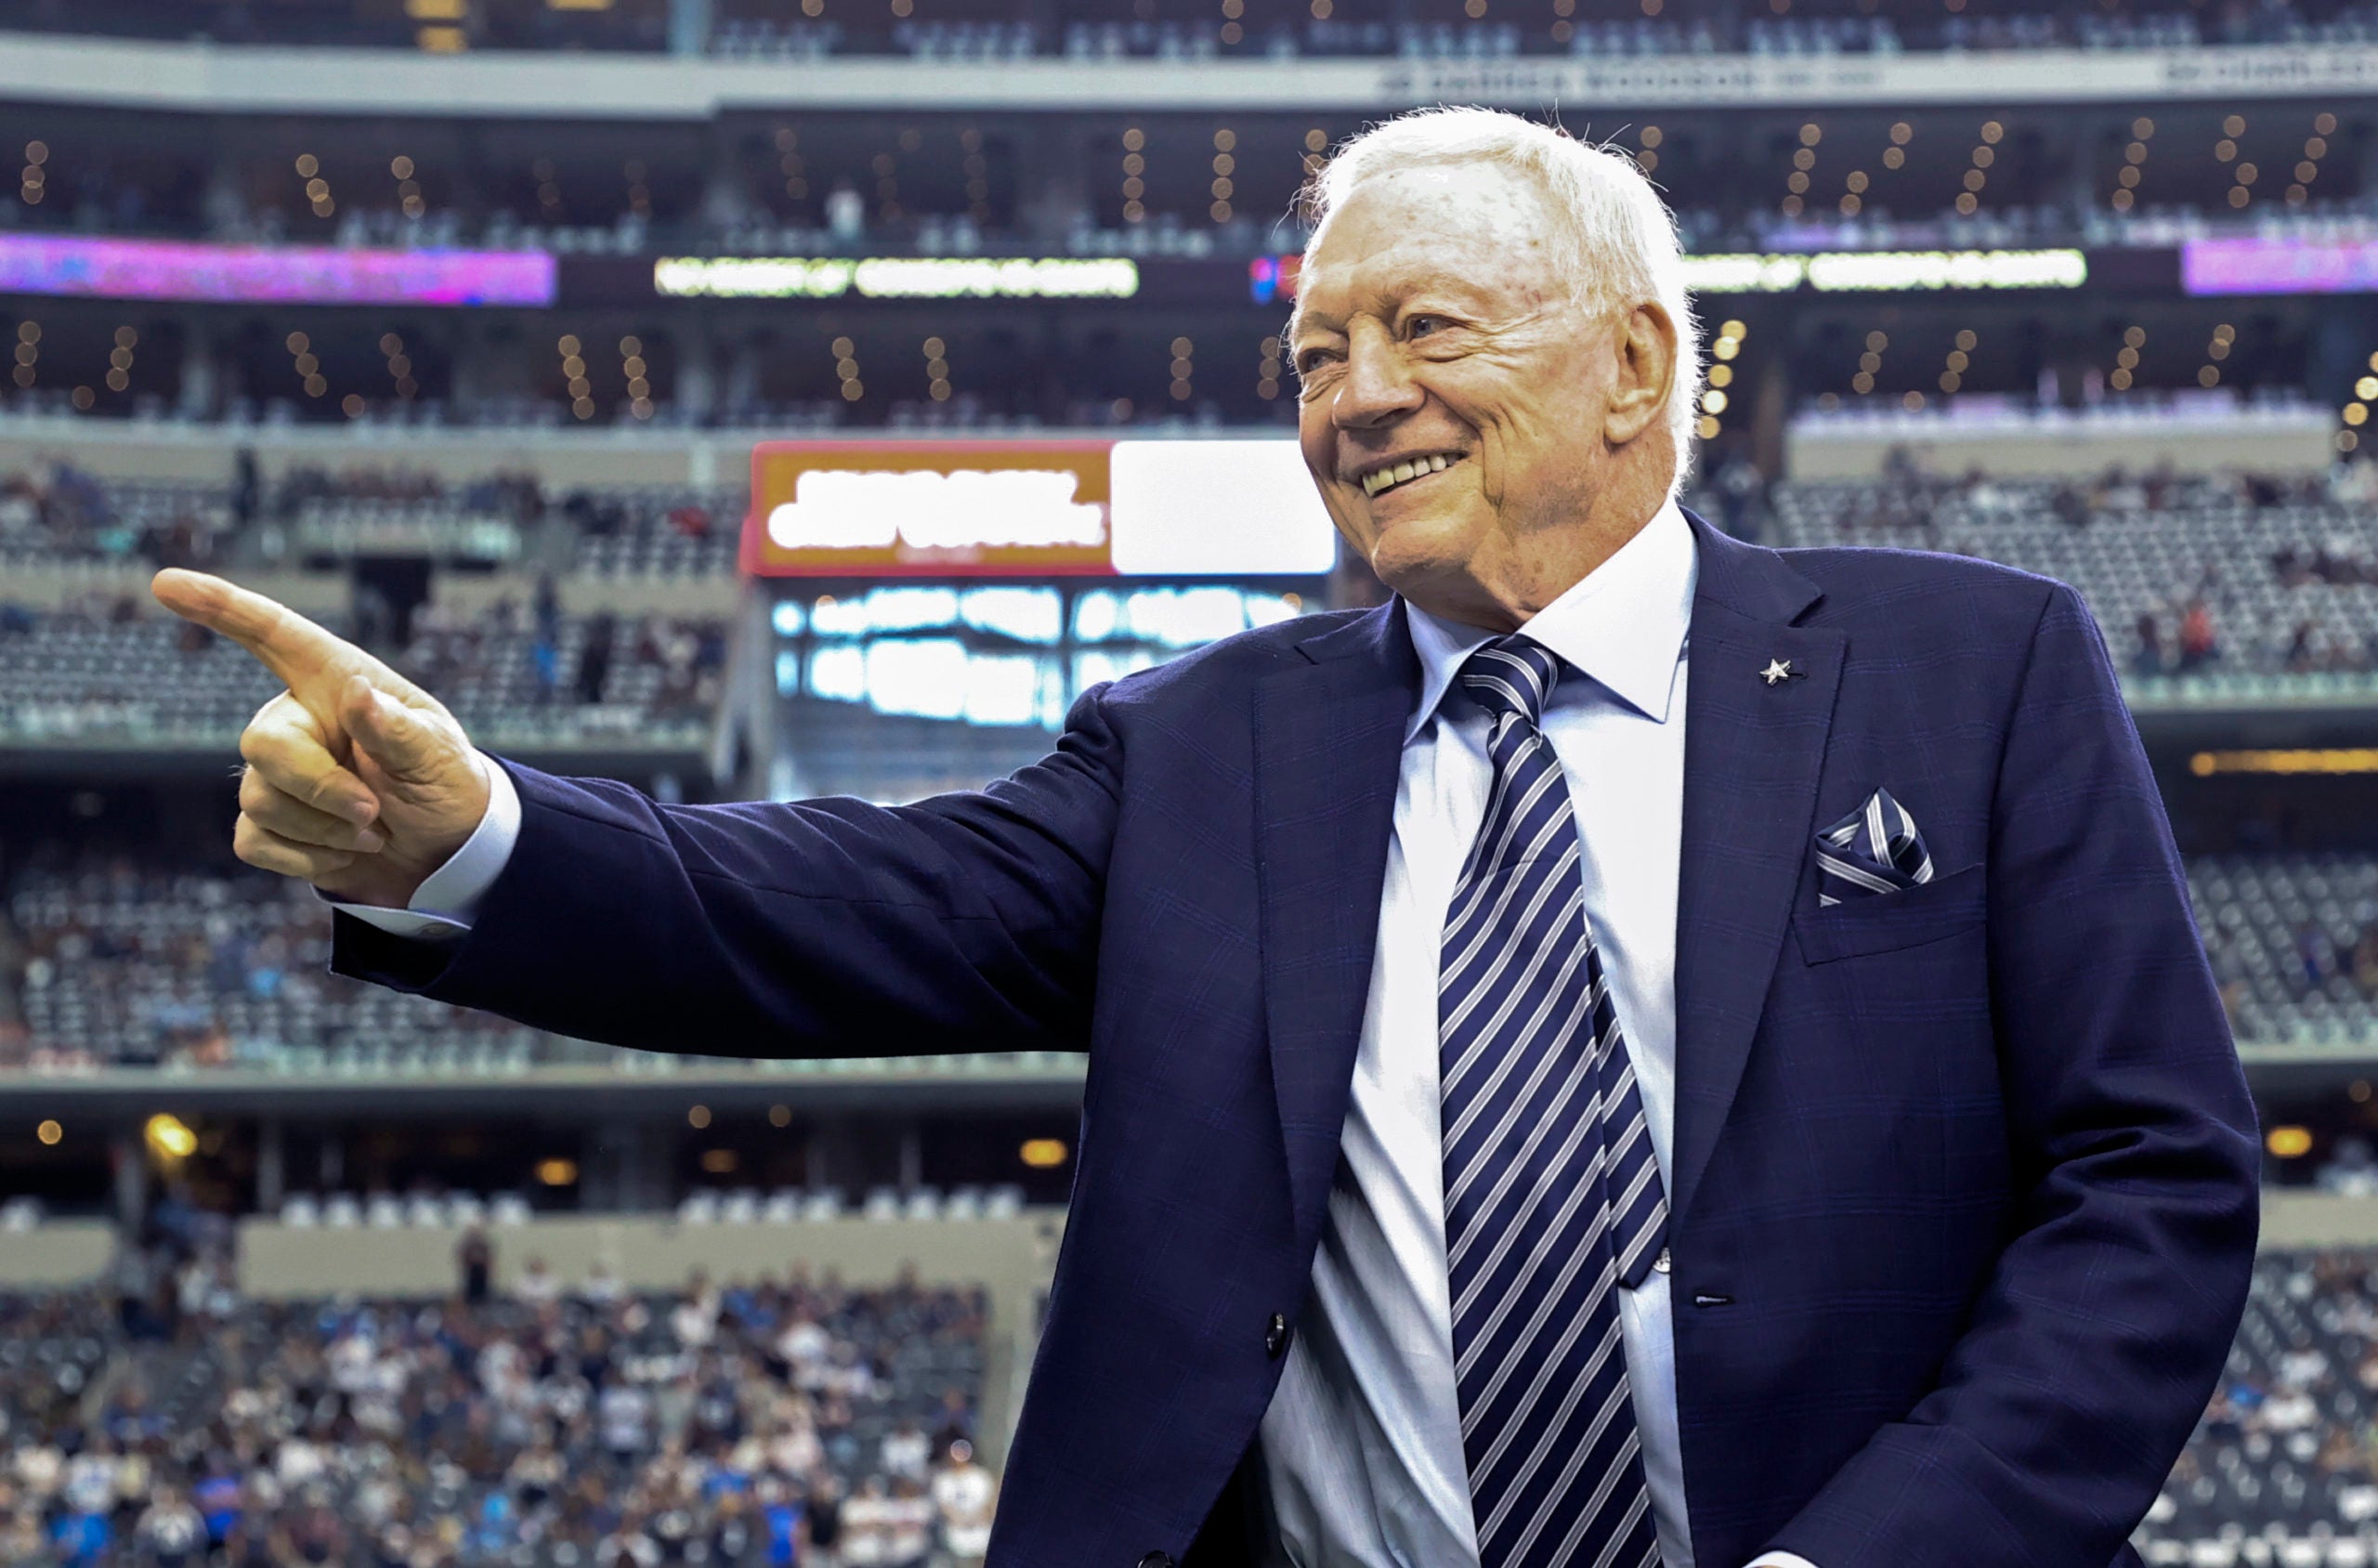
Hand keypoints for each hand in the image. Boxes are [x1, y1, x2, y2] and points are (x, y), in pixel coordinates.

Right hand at [150, 569, 490, 908]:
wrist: (445, 850)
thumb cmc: (443, 783)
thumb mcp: (439, 754)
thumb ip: (399, 729)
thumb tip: (357, 693)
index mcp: (336, 682)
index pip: (272, 634)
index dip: (219, 607)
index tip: (167, 583)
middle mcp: (296, 719)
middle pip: (261, 743)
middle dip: (318, 787)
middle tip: (373, 811)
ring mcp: (275, 771)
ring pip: (259, 800)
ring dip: (325, 830)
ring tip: (373, 830)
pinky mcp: (266, 822)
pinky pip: (254, 842)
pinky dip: (308, 859)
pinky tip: (346, 853)